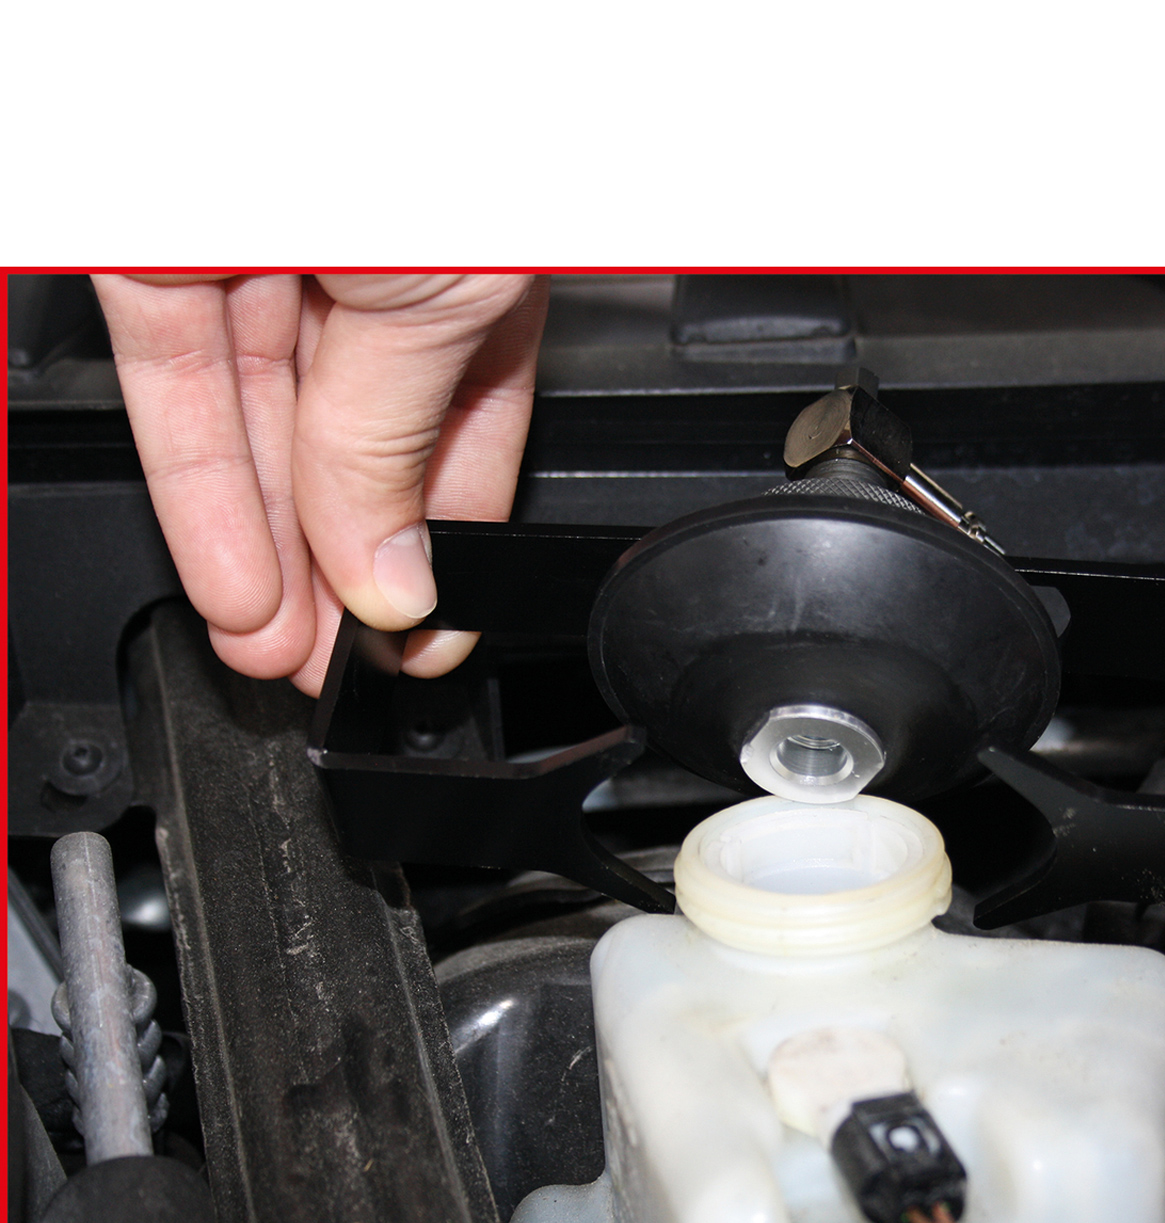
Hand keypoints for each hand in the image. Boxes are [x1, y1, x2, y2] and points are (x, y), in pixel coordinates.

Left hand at [92, 273, 548, 694]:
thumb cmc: (414, 85)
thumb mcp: (451, 292)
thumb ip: (398, 439)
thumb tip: (390, 578)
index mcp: (472, 263)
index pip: (463, 428)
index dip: (441, 540)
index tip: (425, 631)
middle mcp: (367, 261)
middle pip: (349, 444)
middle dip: (338, 569)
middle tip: (341, 659)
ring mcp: (260, 250)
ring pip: (255, 425)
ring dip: (268, 556)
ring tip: (280, 649)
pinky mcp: (157, 244)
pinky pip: (171, 383)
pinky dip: (197, 493)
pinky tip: (236, 584)